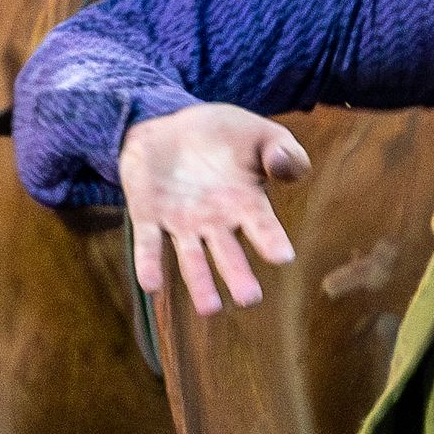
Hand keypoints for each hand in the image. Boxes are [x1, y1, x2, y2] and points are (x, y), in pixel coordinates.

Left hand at [118, 105, 310, 315]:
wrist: (173, 125)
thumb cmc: (226, 134)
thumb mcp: (260, 135)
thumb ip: (282, 151)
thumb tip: (285, 165)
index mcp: (245, 203)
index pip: (262, 226)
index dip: (271, 239)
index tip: (283, 256)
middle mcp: (215, 221)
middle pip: (228, 253)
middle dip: (237, 275)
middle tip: (249, 299)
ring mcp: (181, 222)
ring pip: (191, 258)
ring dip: (199, 282)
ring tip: (209, 308)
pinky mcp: (148, 215)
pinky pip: (148, 243)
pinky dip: (150, 263)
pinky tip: (151, 284)